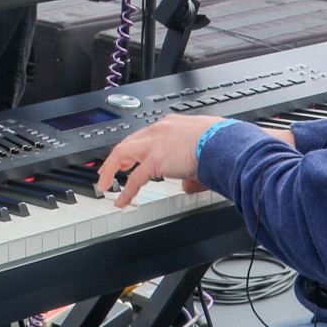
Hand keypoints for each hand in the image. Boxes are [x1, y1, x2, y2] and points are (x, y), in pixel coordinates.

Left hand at [95, 115, 212, 205]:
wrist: (222, 143)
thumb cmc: (220, 143)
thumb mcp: (204, 150)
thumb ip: (191, 169)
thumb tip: (187, 185)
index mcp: (171, 124)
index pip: (147, 135)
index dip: (137, 147)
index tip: (133, 157)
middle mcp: (160, 129)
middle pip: (129, 141)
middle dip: (118, 157)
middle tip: (111, 169)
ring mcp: (155, 144)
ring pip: (122, 153)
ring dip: (111, 169)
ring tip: (105, 183)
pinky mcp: (155, 160)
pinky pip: (134, 179)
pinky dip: (126, 191)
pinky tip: (121, 201)